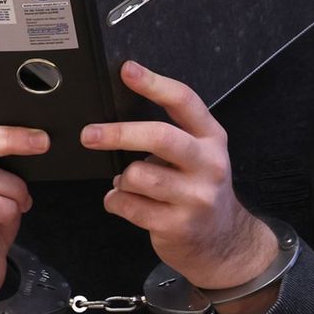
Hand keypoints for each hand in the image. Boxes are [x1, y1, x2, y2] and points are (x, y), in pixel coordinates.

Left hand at [80, 60, 280, 313]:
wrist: (224, 243)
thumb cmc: (198, 190)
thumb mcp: (198, 156)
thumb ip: (170, 134)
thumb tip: (115, 116)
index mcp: (211, 138)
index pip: (184, 101)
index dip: (154, 84)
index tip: (127, 70)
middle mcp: (208, 164)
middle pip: (161, 137)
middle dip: (119, 133)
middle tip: (89, 134)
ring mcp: (195, 197)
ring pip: (138, 175)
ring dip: (122, 179)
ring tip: (126, 182)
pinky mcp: (177, 225)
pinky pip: (129, 205)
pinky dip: (116, 201)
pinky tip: (124, 202)